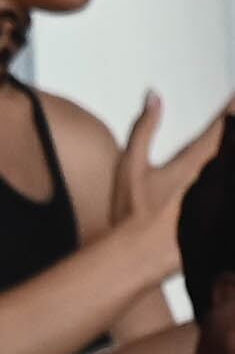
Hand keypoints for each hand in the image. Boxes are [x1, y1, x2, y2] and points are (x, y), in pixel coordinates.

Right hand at [111, 92, 231, 273]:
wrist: (137, 256)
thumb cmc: (131, 214)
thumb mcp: (130, 167)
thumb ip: (144, 128)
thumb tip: (154, 96)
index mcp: (196, 161)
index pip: (226, 124)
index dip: (234, 107)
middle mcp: (215, 176)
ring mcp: (221, 198)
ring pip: (234, 167)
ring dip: (232, 153)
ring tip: (230, 149)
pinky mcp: (220, 217)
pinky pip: (231, 191)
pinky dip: (230, 182)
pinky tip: (226, 181)